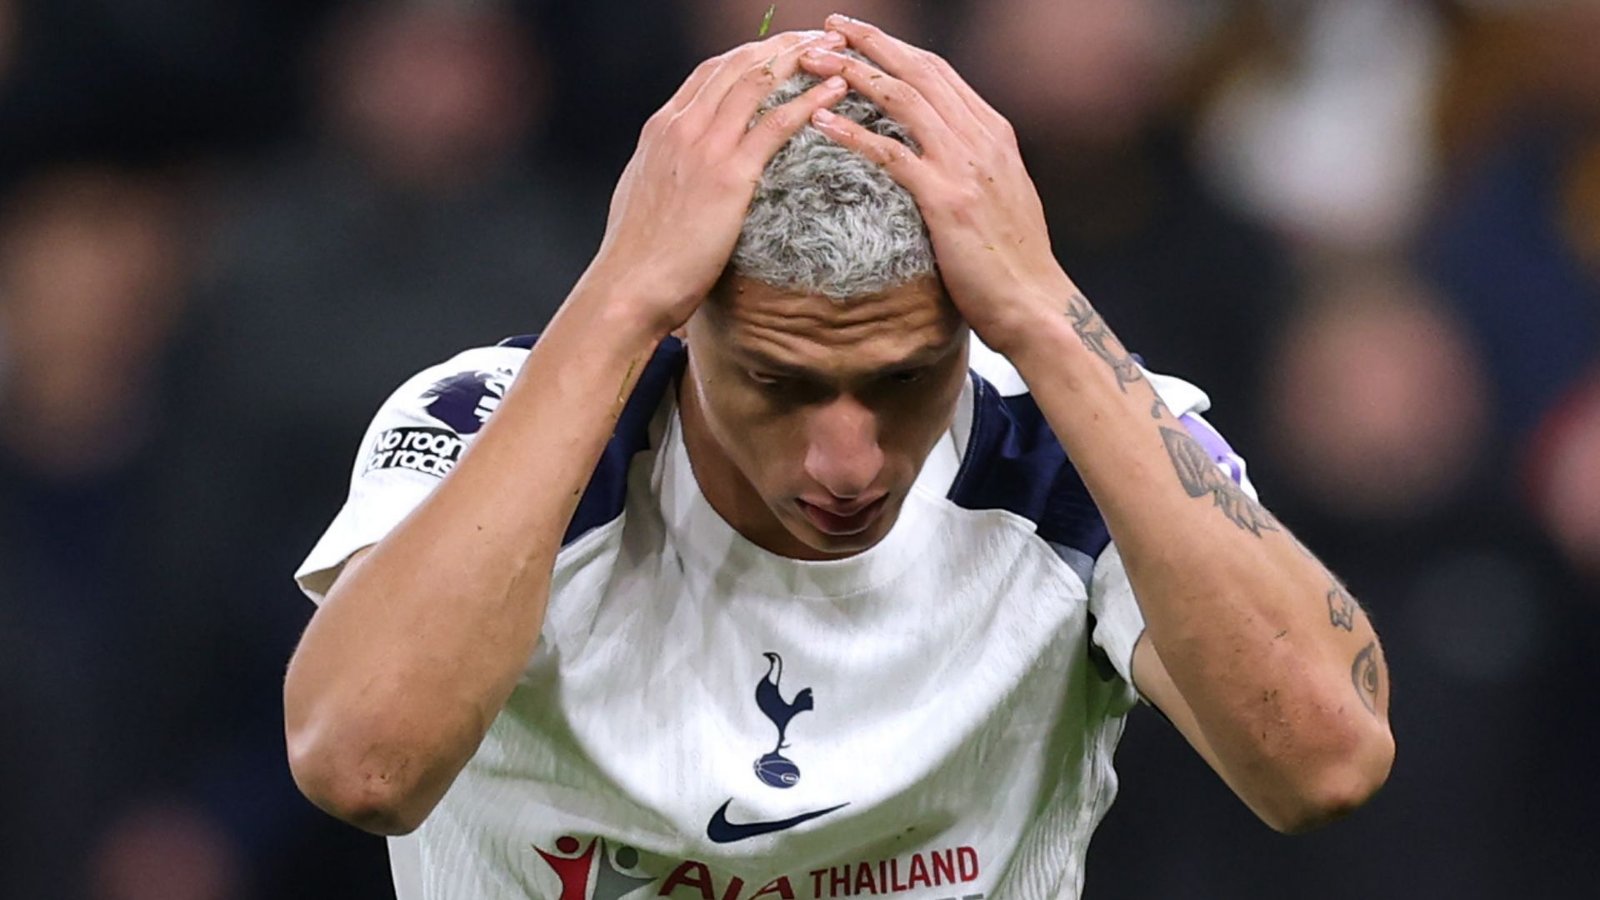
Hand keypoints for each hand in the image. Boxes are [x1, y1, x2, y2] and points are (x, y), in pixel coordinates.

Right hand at [582, 30, 849, 336]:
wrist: (628, 287)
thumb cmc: (639, 258)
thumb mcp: (645, 197)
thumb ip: (667, 172)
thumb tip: (683, 174)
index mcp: (661, 129)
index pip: (711, 72)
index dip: (751, 55)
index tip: (782, 50)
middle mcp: (681, 127)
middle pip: (739, 64)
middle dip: (784, 44)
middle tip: (822, 37)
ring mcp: (703, 148)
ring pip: (759, 81)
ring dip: (803, 58)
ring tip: (839, 51)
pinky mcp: (728, 176)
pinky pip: (777, 124)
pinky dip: (811, 100)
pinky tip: (837, 89)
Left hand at [798, 16, 1074, 356]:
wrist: (1035, 303)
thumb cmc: (1012, 261)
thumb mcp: (1000, 196)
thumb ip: (973, 164)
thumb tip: (943, 152)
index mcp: (994, 132)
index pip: (939, 72)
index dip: (896, 49)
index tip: (860, 35)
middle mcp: (981, 138)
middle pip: (918, 71)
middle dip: (871, 43)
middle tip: (828, 26)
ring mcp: (965, 166)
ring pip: (902, 100)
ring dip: (854, 75)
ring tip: (813, 62)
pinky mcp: (946, 200)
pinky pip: (891, 154)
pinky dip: (852, 131)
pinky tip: (820, 120)